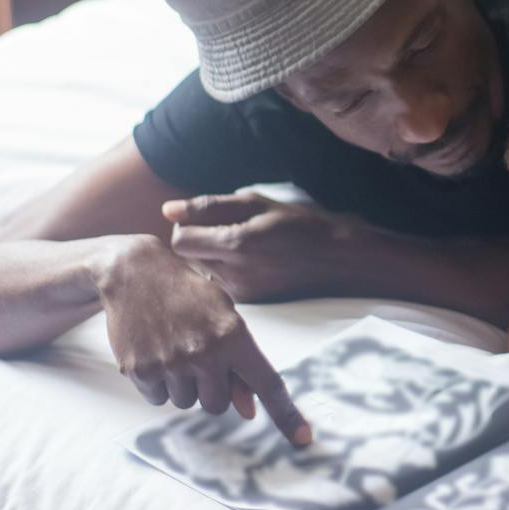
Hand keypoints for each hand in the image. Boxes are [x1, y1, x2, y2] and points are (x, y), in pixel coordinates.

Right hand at [98, 237, 311, 445]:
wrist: (136, 272)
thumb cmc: (189, 294)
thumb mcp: (224, 317)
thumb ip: (239, 364)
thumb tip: (248, 411)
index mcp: (233, 336)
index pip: (267, 384)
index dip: (286, 414)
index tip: (302, 438)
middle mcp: (204, 353)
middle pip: (216, 405)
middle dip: (210, 389)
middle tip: (198, 358)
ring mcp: (170, 363)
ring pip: (186, 402)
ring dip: (183, 385)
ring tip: (173, 348)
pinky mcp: (139, 370)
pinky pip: (158, 398)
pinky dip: (158, 383)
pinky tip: (154, 351)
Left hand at [164, 193, 350, 301]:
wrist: (340, 261)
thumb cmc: (301, 225)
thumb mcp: (257, 204)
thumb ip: (209, 206)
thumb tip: (168, 210)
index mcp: (237, 244)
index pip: (180, 241)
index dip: (186, 227)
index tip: (205, 220)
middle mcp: (236, 274)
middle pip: (187, 259)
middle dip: (197, 244)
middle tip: (224, 232)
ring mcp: (243, 293)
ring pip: (201, 275)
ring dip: (210, 260)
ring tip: (240, 249)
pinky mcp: (250, 305)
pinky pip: (220, 287)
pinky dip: (226, 275)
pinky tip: (251, 265)